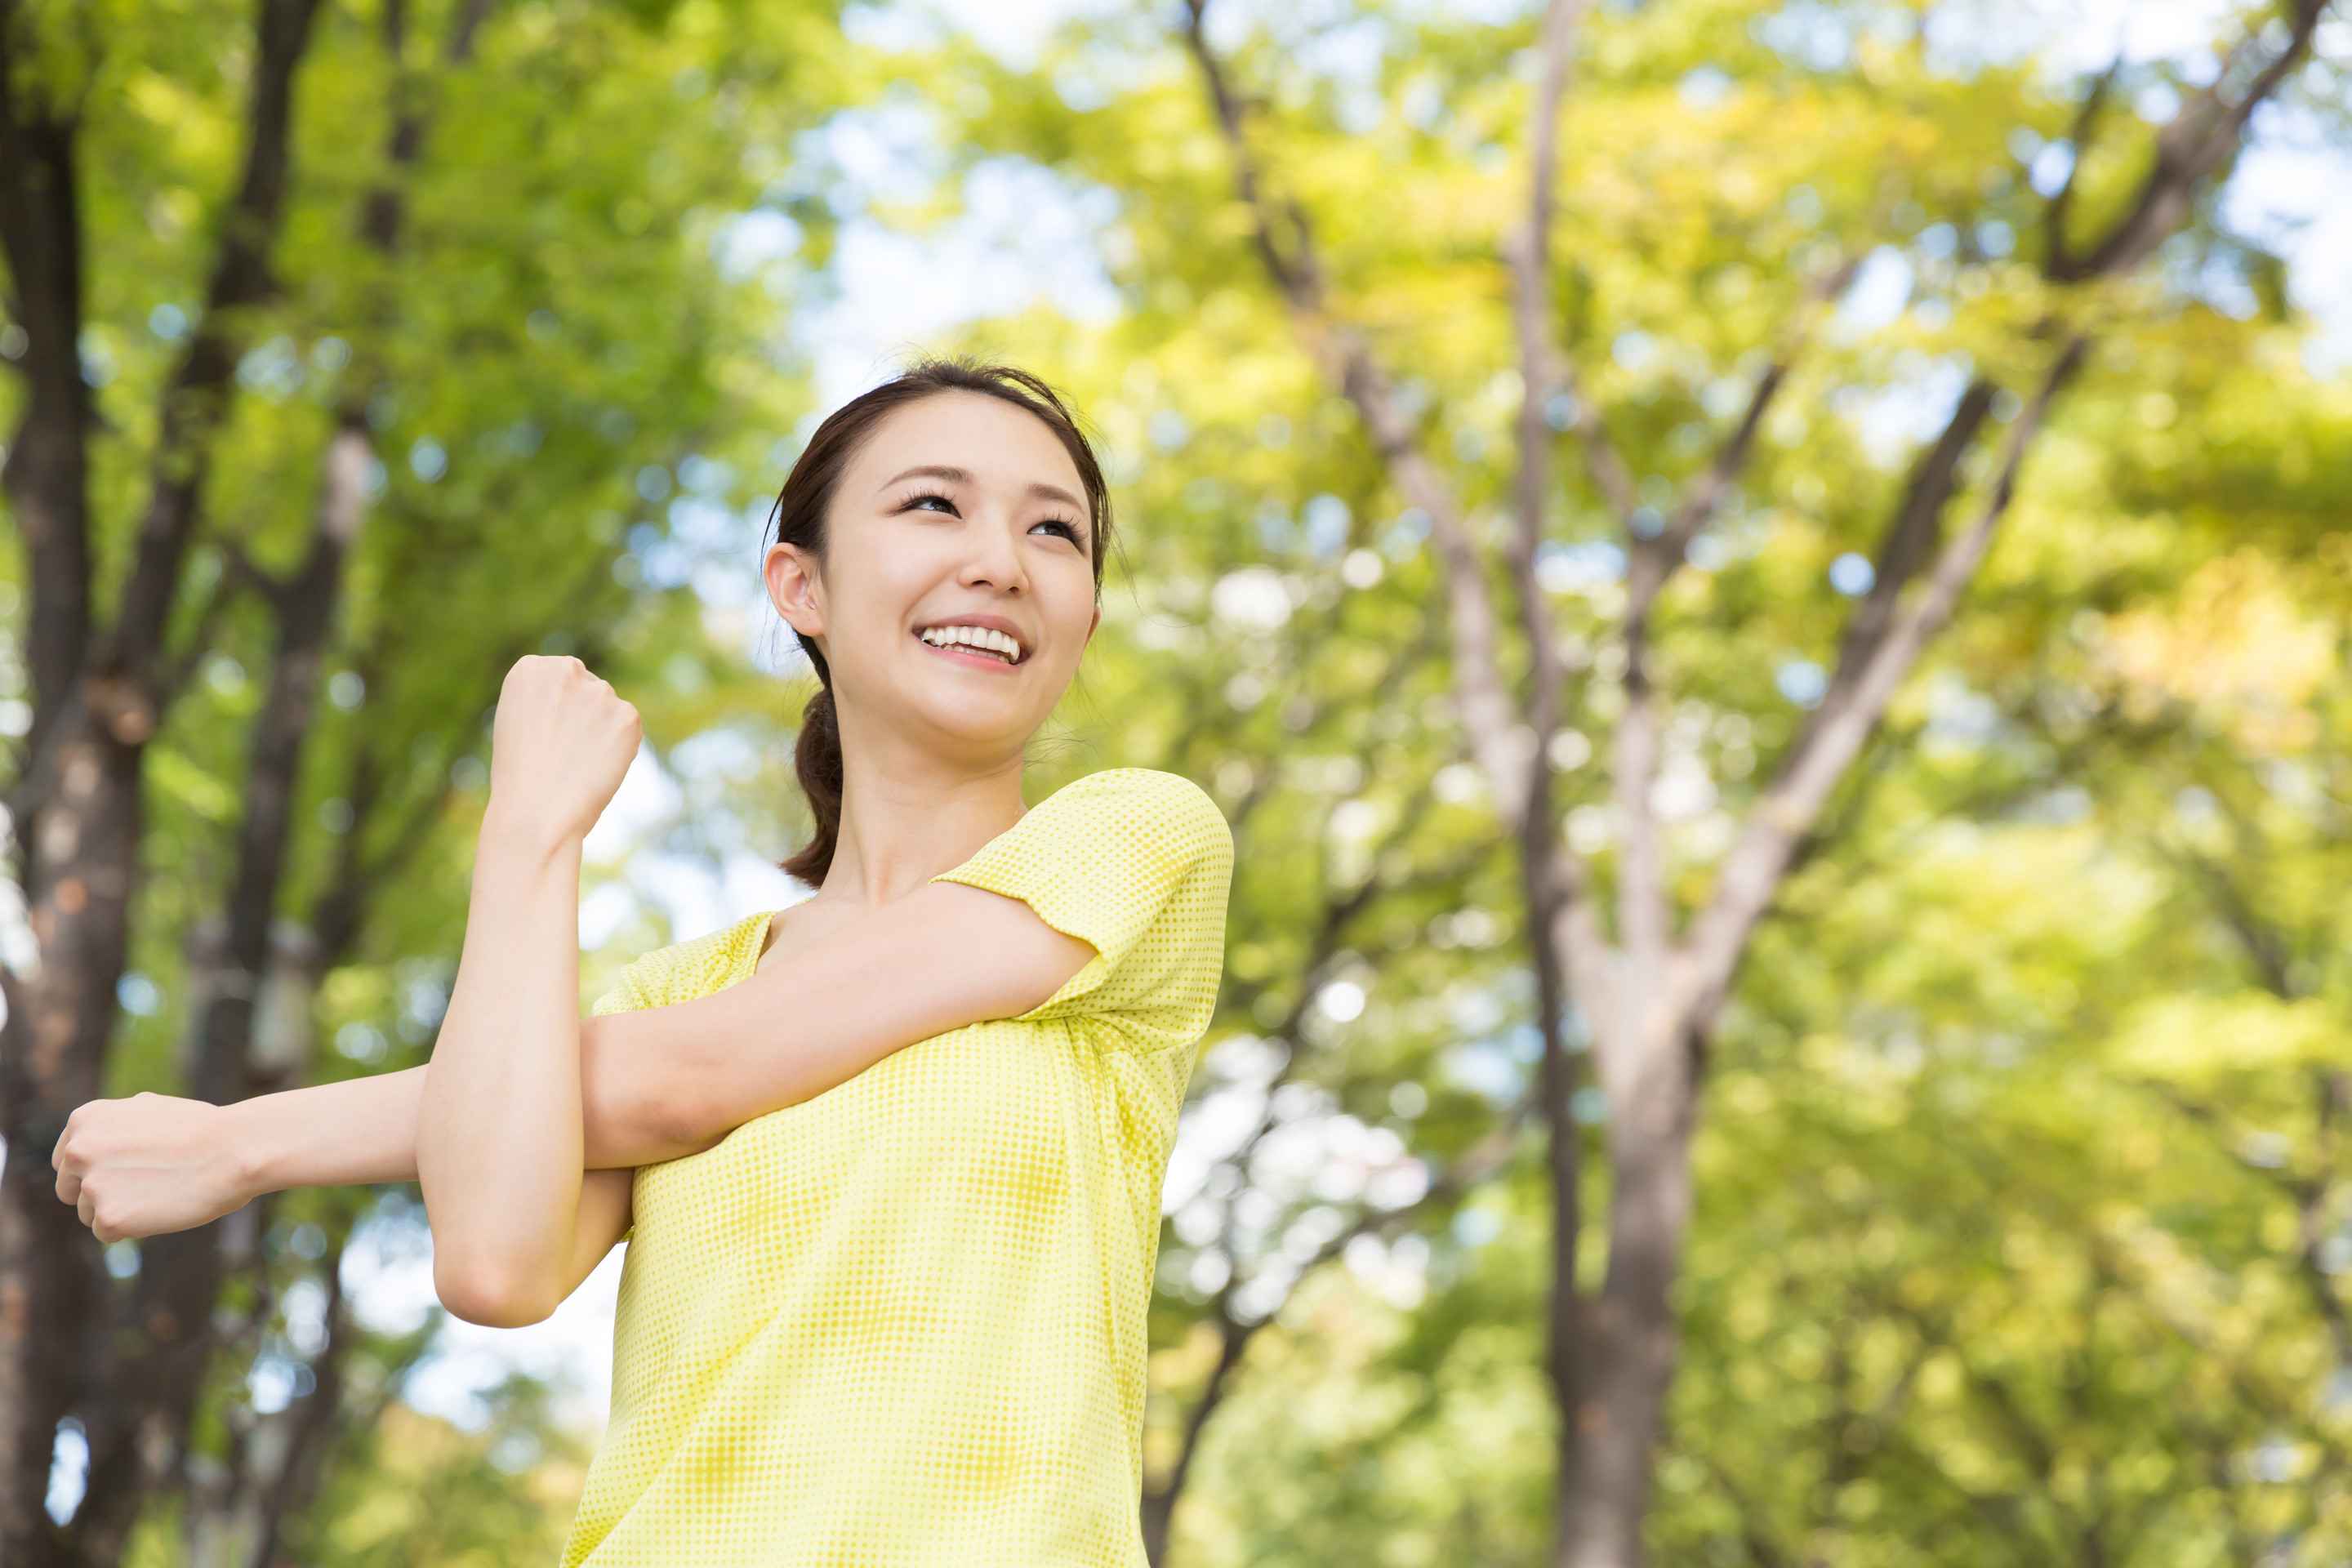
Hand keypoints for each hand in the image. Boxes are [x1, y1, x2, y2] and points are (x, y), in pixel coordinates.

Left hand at [53, 1092, 255, 1241]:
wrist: (236, 1149)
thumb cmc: (203, 1129)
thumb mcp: (148, 1108)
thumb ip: (113, 1126)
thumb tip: (93, 1142)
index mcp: (86, 1120)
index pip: (66, 1160)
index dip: (96, 1169)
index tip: (124, 1172)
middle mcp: (79, 1151)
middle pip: (71, 1189)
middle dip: (102, 1192)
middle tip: (144, 1187)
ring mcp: (92, 1186)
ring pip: (89, 1214)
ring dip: (120, 1210)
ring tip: (161, 1193)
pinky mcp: (109, 1218)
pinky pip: (107, 1234)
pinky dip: (133, 1227)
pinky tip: (161, 1208)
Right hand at [485, 655, 641, 847]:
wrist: (537, 812)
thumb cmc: (521, 777)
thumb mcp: (518, 723)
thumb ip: (546, 700)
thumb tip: (580, 700)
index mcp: (530, 668)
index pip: (560, 677)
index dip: (559, 709)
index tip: (549, 734)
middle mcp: (565, 670)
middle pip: (588, 686)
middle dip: (585, 714)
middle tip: (568, 752)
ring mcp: (599, 691)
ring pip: (609, 709)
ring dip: (602, 731)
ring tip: (578, 763)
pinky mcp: (627, 715)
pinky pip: (629, 728)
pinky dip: (620, 748)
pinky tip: (597, 767)